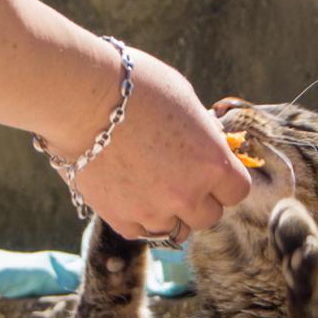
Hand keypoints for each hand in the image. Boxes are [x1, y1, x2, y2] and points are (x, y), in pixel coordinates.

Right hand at [54, 49, 251, 242]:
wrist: (81, 97)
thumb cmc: (137, 87)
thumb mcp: (186, 102)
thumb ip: (203, 136)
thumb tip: (211, 148)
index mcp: (213, 163)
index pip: (236, 192)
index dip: (224, 181)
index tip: (211, 171)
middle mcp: (188, 194)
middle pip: (208, 216)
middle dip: (198, 199)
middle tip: (178, 177)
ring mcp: (153, 210)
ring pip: (175, 228)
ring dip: (169, 212)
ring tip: (151, 185)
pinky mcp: (120, 218)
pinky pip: (140, 230)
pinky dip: (138, 216)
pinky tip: (128, 191)